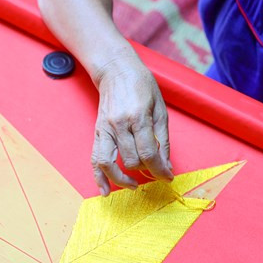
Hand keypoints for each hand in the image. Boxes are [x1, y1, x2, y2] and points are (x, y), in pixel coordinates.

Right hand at [92, 57, 172, 194]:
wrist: (116, 71)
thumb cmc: (141, 86)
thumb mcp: (160, 109)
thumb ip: (163, 139)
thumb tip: (166, 165)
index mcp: (138, 117)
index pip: (148, 153)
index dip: (159, 169)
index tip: (167, 177)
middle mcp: (119, 125)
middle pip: (131, 160)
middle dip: (145, 171)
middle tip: (154, 172)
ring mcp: (105, 129)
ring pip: (108, 163)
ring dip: (121, 180)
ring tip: (133, 186)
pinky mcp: (97, 132)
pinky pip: (94, 159)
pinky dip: (98, 177)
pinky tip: (105, 191)